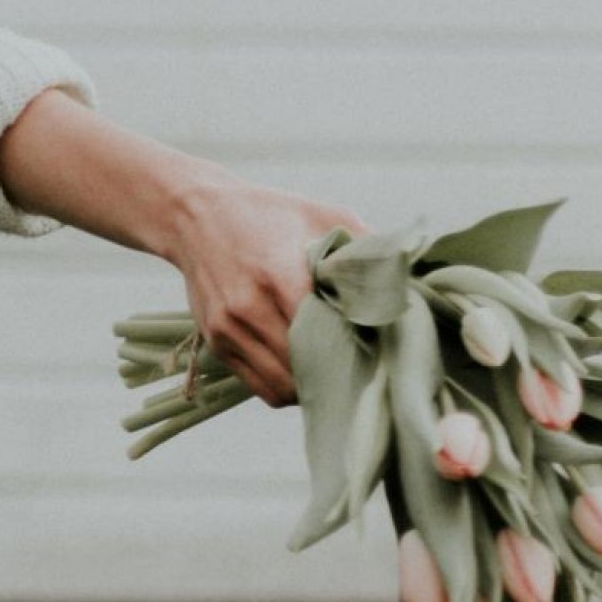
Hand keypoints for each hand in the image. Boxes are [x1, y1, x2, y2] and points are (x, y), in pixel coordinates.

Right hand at [159, 177, 365, 407]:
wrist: (193, 214)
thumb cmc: (266, 213)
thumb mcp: (319, 215)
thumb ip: (364, 246)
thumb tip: (408, 279)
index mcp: (278, 275)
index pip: (325, 335)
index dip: (356, 349)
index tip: (378, 349)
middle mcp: (247, 307)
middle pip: (305, 368)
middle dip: (338, 374)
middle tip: (364, 368)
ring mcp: (227, 329)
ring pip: (282, 387)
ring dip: (312, 388)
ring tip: (334, 374)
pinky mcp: (216, 342)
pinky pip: (259, 386)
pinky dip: (286, 388)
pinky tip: (304, 371)